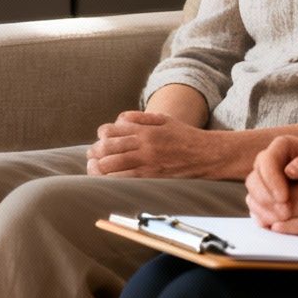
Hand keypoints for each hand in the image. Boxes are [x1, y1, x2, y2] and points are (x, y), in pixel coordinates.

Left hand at [87, 111, 222, 177]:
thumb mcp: (163, 119)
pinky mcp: (152, 177)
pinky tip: (106, 180)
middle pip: (107, 148)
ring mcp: (147, 162)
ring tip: (94, 168)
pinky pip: (125, 180)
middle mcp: (143, 145)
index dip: (101, 135)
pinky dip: (111, 180)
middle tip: (91, 156)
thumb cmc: (184, 136)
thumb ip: (140, 118)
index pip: (111, 131)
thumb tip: (119, 119)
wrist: (206, 155)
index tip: (101, 140)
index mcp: (145, 129)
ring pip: (112, 165)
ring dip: (98, 167)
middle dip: (95, 153)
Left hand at [246, 136, 297, 246]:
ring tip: (261, 223)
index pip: (293, 181)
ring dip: (272, 217)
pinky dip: (285, 228)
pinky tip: (277, 230)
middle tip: (256, 212)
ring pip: (288, 209)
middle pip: (286, 194)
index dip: (276, 191)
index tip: (265, 200)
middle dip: (268, 204)